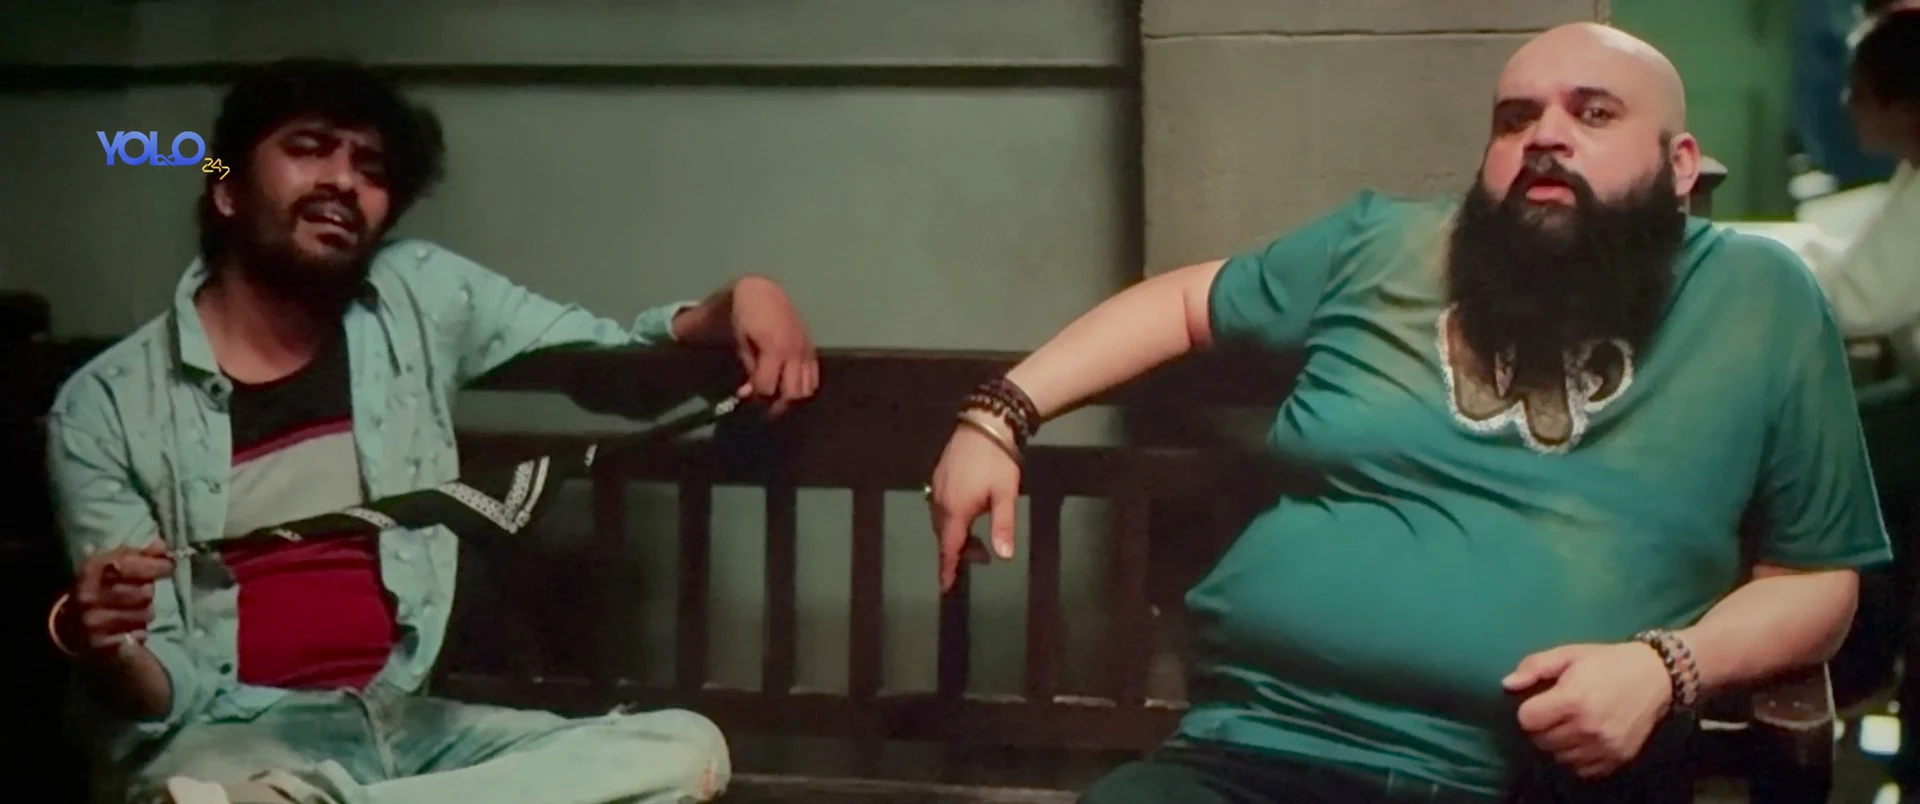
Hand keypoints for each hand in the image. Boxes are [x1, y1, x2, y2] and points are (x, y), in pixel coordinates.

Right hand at [65, 539, 173, 658]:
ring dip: (145, 612)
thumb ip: (139, 554)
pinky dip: (139, 631)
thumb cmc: (100, 587)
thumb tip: (162, 546)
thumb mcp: (112, 564)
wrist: (71, 624)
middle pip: (144, 592)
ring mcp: (92, 622)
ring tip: (133, 610)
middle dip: (148, 591)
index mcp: (90, 570)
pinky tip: (128, 627)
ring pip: (145, 614)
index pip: (130, 565)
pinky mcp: (100, 644)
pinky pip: (139, 634)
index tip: (169, 566)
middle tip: (142, 593)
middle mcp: (87, 595)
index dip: (155, 565)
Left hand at [728, 277, 817, 416]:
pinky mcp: (812, 349)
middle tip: (762, 399)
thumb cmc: (746, 317)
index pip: (768, 388)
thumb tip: (749, 394)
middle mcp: (795, 352)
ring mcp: (806, 351)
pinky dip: (803, 386)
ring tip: (777, 390)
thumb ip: (750, 370)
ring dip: (791, 395)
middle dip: (775, 402)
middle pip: (791, 394)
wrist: (762, 293)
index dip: (755, 395)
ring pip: (806, 390)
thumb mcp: (742, 343)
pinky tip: (789, 381)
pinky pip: (814, 377)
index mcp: (775, 349)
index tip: (745, 393)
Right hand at [926, 426, 1019, 592]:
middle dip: (960, 551)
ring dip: (957, 534)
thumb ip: (1003, 526)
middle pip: (945, 536)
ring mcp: (936, 486)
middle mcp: (940, 501)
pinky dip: (951, 519)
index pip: (949, 547)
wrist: (986, 424)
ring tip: (978, 536)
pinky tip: (968, 513)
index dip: (947, 568)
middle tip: (984, 555)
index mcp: (956, 509)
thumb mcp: (1006, 495)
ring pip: (941, 521)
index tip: (945, 587)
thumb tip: (1003, 557)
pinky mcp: (938, 475)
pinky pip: (939, 506)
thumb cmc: (999, 461)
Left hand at [1504, 642, 1673, 778]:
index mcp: (1572, 699)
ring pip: (1559, 757)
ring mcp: (1603, 747)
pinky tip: (1583, 740)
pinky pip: (1582, 770)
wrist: (1656, 675)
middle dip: (1541, 727)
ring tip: (1569, 726)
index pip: (1527, 720)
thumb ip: (1534, 667)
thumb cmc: (1607, 661)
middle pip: (1541, 740)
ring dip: (1557, 744)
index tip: (1539, 703)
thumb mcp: (1569, 654)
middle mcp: (1587, 727)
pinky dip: (1577, 758)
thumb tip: (1506, 685)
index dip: (1528, 711)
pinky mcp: (1617, 759)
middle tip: (1554, 714)